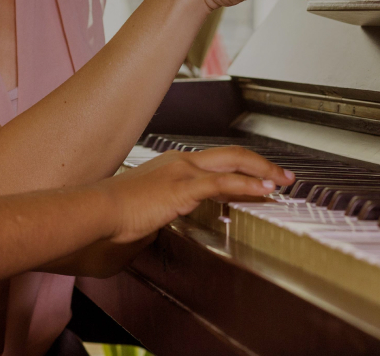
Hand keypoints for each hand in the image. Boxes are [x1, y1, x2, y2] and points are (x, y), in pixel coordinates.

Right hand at [99, 147, 292, 243]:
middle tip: (283, 174)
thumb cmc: (110, 216)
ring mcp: (183, 172)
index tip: (257, 176)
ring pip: (234, 162)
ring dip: (263, 171)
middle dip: (262, 163)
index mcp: (170, 166)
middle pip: (231, 154)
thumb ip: (156, 214)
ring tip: (282, 182)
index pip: (214, 161)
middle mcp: (180, 163)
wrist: (96, 212)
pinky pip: (224, 183)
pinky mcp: (183, 188)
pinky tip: (264, 191)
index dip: (240, 167)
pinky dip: (249, 185)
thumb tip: (157, 226)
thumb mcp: (141, 211)